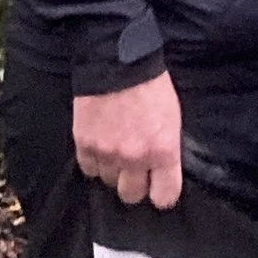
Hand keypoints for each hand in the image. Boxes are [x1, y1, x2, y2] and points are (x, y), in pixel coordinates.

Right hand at [72, 72, 183, 204]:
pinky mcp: (84, 143)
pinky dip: (94, 161)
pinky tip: (101, 145)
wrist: (117, 61)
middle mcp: (135, 157)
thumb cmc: (150, 86)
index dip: (162, 194)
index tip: (159, 190)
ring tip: (116, 150)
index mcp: (163, 150)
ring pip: (108, 182)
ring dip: (113, 170)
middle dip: (134, 185)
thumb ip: (167, 149)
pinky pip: (88, 169)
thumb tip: (163, 171)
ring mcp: (107, 152)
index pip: (164, 196)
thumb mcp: (172, 118)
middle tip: (134, 171)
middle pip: (131, 195)